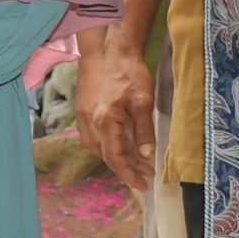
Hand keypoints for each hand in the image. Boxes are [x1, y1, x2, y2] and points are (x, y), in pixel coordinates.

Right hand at [74, 39, 155, 191]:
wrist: (116, 53)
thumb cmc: (131, 75)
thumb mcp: (143, 102)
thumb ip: (144, 130)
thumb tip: (146, 156)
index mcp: (106, 122)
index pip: (115, 157)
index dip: (128, 173)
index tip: (143, 185)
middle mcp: (95, 123)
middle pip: (108, 155)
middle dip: (127, 169)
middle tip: (147, 178)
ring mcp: (91, 117)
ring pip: (104, 148)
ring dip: (121, 159)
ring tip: (142, 167)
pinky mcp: (93, 112)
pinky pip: (102, 138)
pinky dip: (115, 147)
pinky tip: (128, 149)